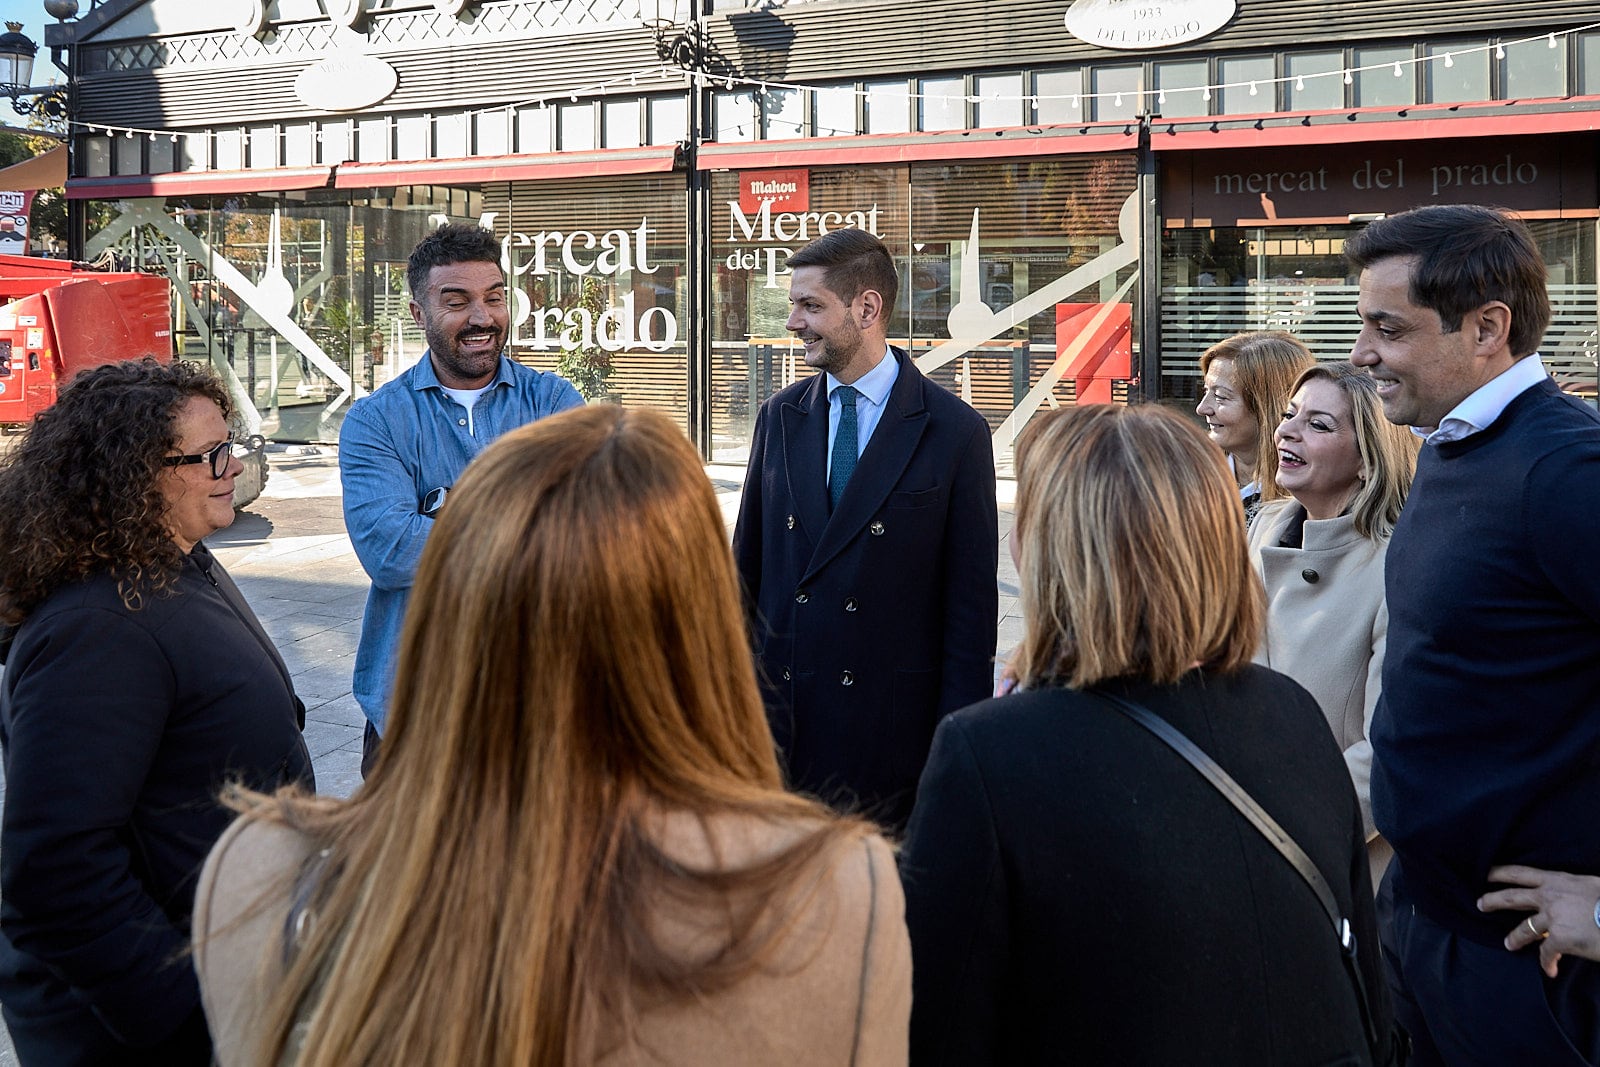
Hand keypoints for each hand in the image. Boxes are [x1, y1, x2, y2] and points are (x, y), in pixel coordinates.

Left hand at [1478, 865, 1599, 977]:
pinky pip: (1547, 954)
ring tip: (1508, 944)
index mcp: (1558, 880)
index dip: (1501, 872)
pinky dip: (1548, 963)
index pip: (1521, 872)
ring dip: (1514, 938)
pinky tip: (1551, 971)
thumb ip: (1575, 888)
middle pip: (1511, 897)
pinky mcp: (1560, 938)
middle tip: (1478, 904)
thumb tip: (1574, 891)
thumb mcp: (1592, 885)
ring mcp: (1552, 917)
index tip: (1486, 873)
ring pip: (1524, 929)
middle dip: (1492, 900)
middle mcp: (1550, 896)